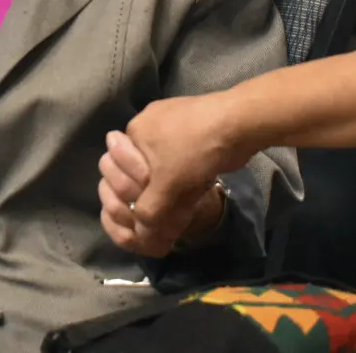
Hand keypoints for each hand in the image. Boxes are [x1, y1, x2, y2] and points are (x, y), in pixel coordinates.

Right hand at [100, 100, 240, 256]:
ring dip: (170, 184)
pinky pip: (182, 157)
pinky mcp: (196, 128)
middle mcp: (149, 123)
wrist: (238, 124)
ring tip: (184, 199)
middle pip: (140, 164)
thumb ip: (148, 211)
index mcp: (135, 130)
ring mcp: (173, 122)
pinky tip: (198, 184)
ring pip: (163, 162)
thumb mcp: (167, 186)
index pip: (116, 165)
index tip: (144, 205)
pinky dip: (186, 174)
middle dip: (149, 188)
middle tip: (164, 206)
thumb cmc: (194, 150)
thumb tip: (141, 234)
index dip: (129, 190)